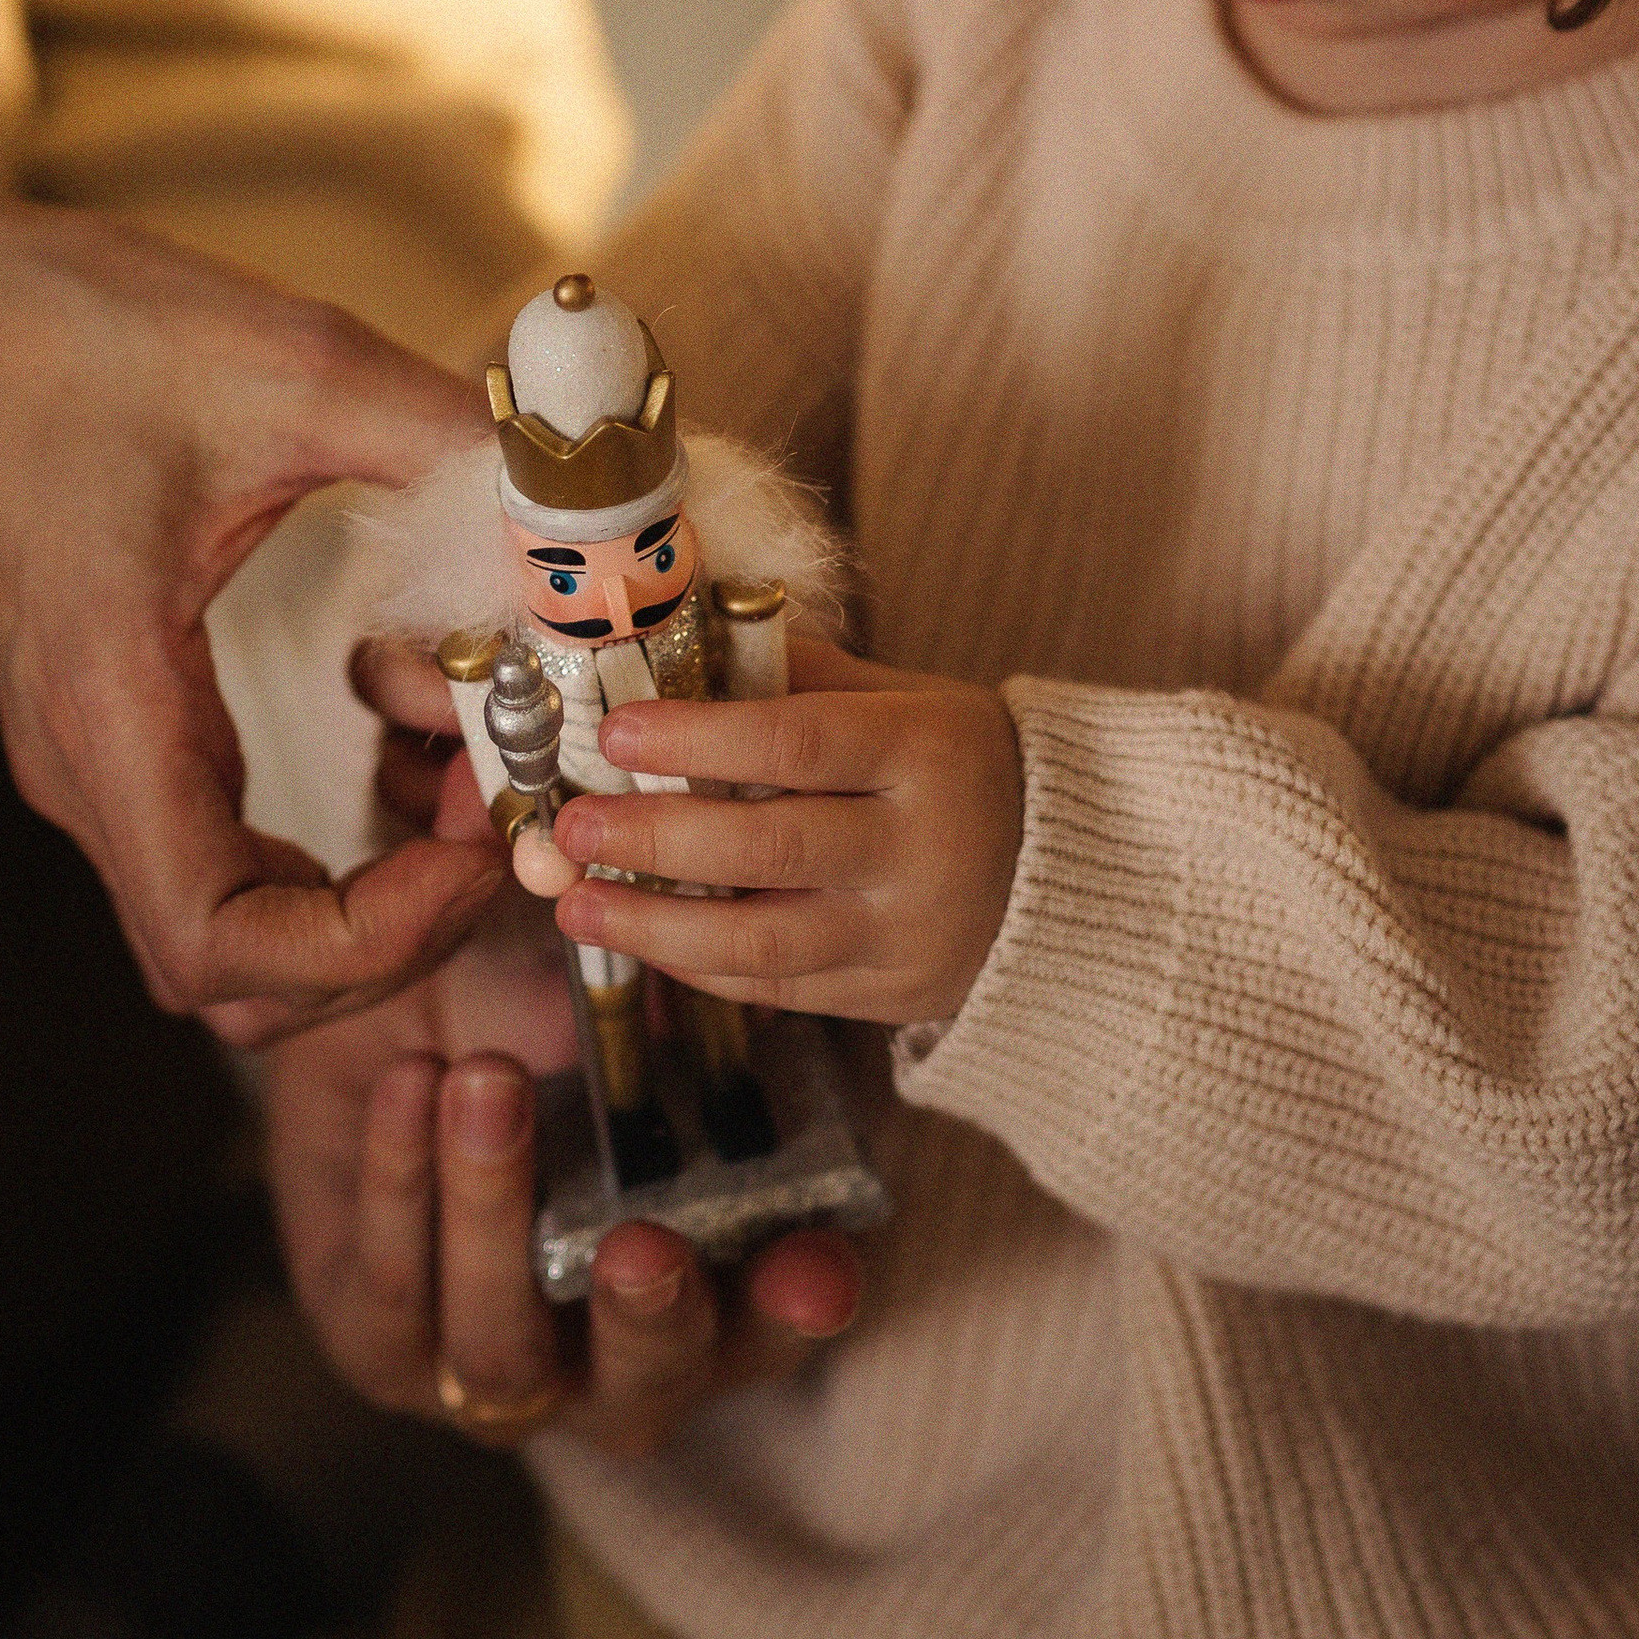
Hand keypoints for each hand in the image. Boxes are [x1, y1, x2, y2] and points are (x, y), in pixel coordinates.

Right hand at [0, 179, 505, 1041]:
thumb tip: (592, 519)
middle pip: (239, 977)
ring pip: (240, 930)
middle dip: (396, 932)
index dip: (371, 945)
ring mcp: (99, 765)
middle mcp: (90, 770)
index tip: (478, 846)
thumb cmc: (86, 335)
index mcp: (113, 707)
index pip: (221, 948)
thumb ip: (449, 447)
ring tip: (473, 760)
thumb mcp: (295, 364)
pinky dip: (341, 837)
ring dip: (376, 885)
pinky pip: (234, 858)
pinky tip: (420, 722)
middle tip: (498, 809)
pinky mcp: (124, 739)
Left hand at [265, 937, 860, 1456]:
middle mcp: (612, 1359)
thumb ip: (673, 989)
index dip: (800, 1303)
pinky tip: (410, 1080)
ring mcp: (496, 1365)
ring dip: (496, 1216)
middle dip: (650, 1313)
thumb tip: (717, 915)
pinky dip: (401, 1181)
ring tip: (489, 1083)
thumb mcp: (616, 997)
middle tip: (642, 1241)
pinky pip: (391, 1287)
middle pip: (647, 1374)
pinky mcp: (383, 1346)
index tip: (814, 1266)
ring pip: (504, 1347)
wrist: (389, 1034)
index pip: (774, 1318)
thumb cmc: (541, 1022)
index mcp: (710, 1289)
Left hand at [516, 630, 1021, 1032]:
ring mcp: (909, 932)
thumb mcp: (905, 697)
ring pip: (765, 945)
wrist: (1067, 869)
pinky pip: (779, 991)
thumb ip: (798, 676)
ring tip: (576, 904)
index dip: (699, 739)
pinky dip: (700, 967)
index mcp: (926, 750)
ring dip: (655, 926)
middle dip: (655, 839)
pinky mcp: (893, 995)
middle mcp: (923, 847)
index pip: (798, 741)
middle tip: (571, 827)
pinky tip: (644, 938)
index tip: (615, 732)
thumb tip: (676, 643)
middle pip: (770, 849)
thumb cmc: (957, 762)